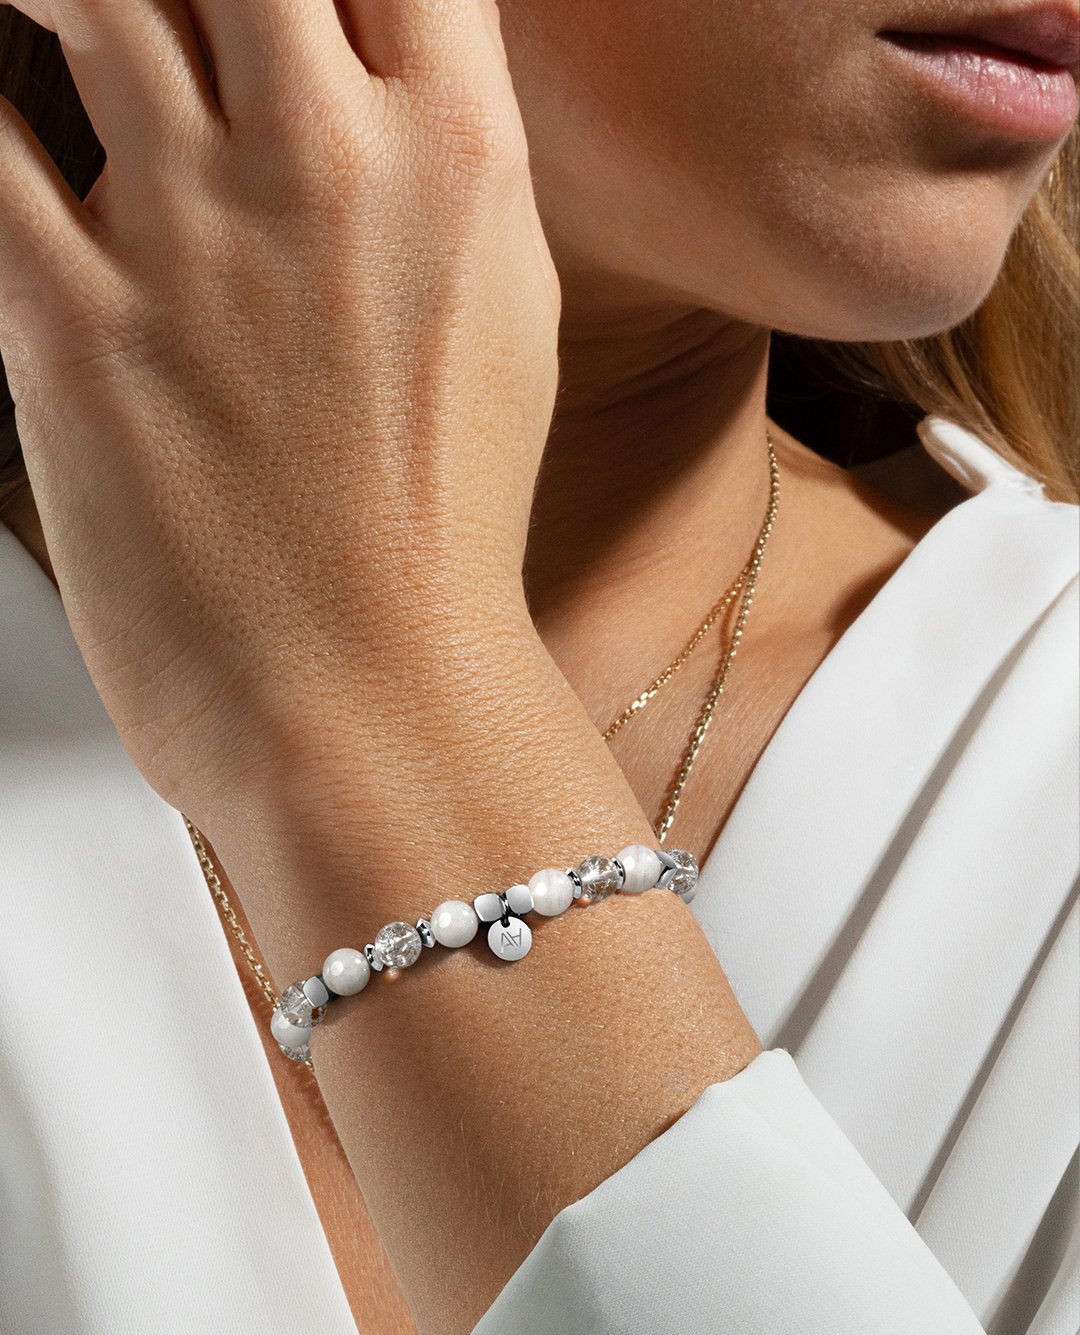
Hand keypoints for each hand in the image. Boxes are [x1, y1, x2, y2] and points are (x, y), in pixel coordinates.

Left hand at [0, 0, 560, 818]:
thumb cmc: (442, 541)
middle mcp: (330, 169)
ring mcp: (196, 240)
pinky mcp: (69, 329)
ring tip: (56, 34)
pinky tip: (3, 127)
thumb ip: (446, 184)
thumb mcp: (500, 333)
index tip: (288, 4)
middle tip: (151, 22)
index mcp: (458, 166)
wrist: (373, 705)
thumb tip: (388, 95)